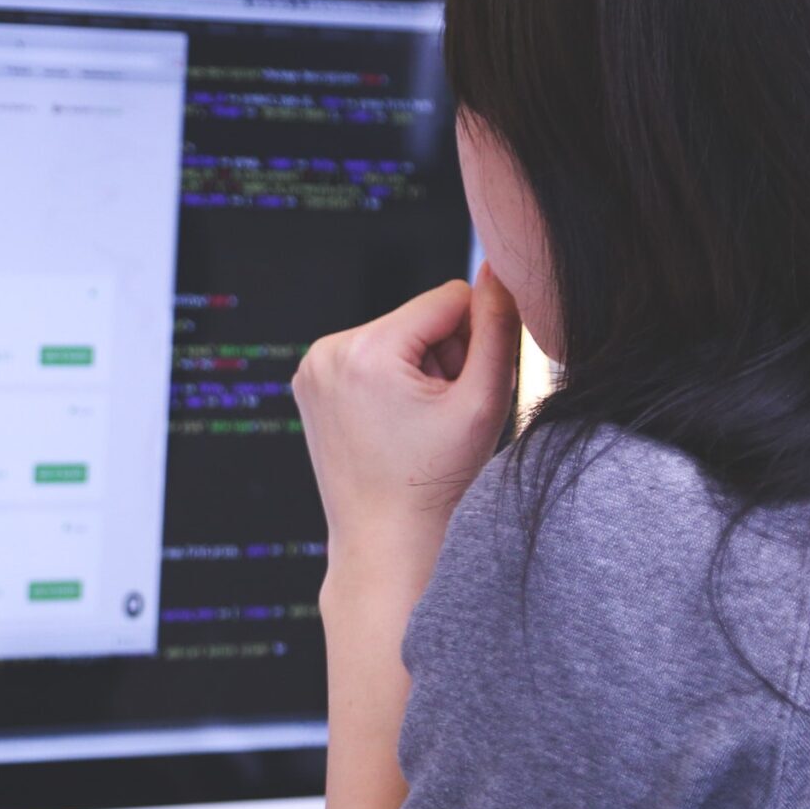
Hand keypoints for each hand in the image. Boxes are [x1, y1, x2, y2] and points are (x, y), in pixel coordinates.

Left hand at [294, 266, 521, 590]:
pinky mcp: (309, 384)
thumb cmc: (436, 481)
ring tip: (417, 423)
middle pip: (419, 318)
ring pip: (397, 337)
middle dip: (443, 356)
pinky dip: (391, 381)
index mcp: (365, 350)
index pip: (449, 297)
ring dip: (419, 369)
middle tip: (440, 414)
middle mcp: (326, 351)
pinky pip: (369, 357)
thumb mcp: (483, 400)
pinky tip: (394, 424)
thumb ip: (499, 326)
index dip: (476, 338)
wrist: (385, 539)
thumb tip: (500, 269)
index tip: (467, 387)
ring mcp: (311, 368)